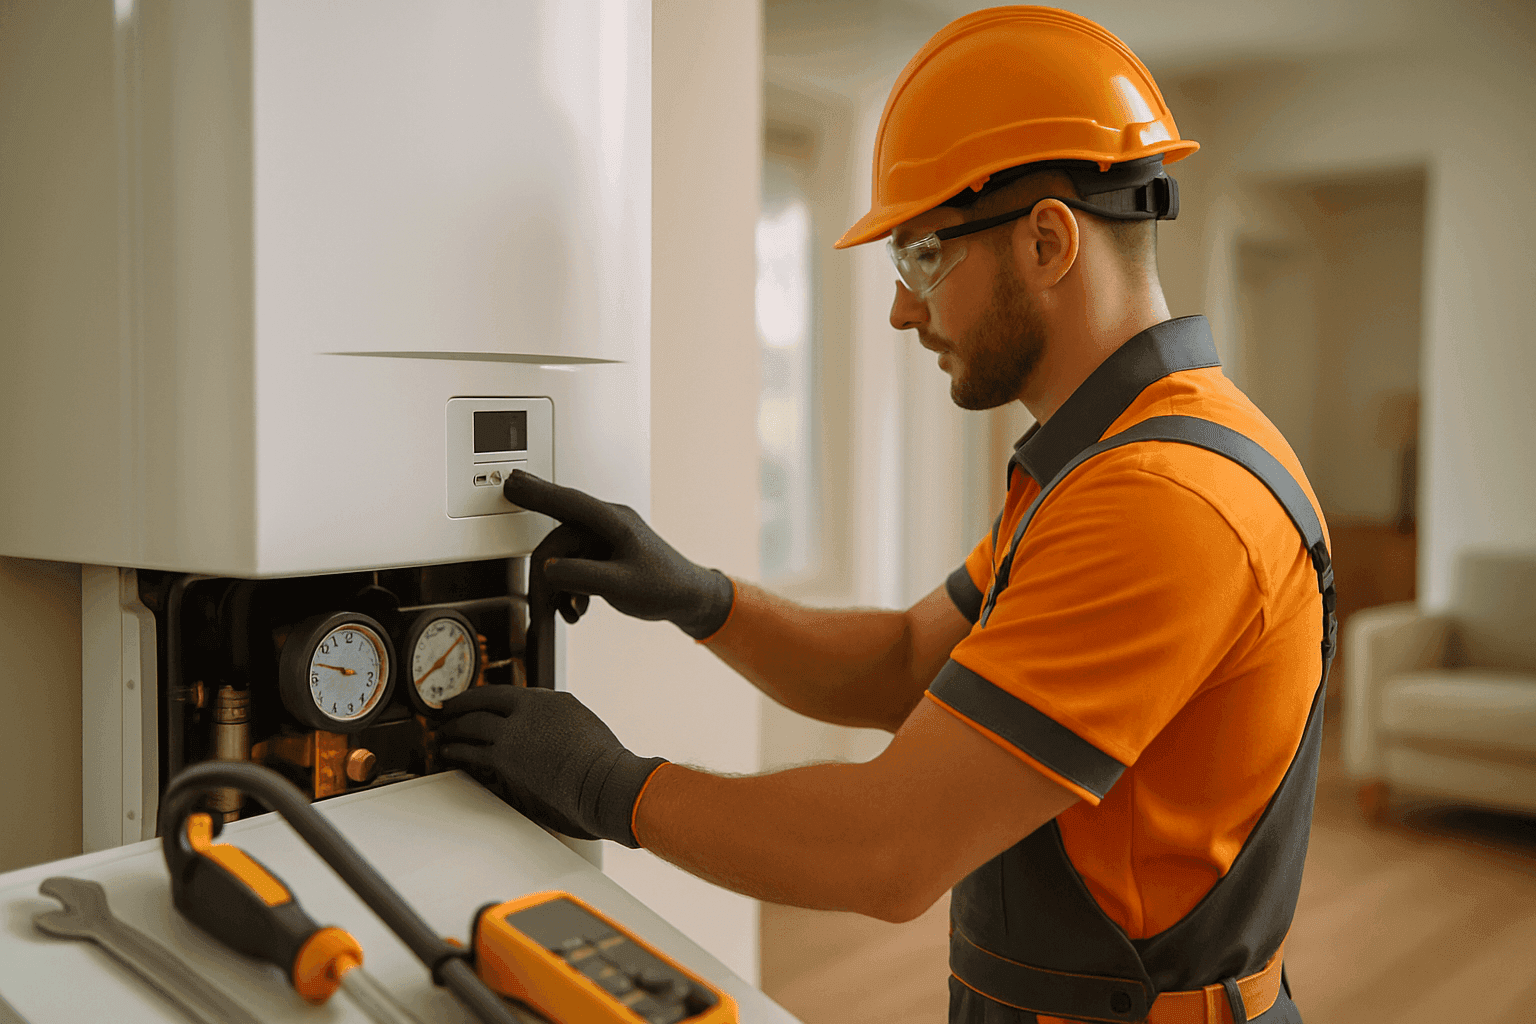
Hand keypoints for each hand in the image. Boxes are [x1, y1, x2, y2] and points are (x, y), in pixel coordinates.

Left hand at [436, 685, 666, 847]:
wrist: (605, 781)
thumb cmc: (603, 764)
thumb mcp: (583, 729)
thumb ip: (558, 725)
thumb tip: (546, 733)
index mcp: (550, 700)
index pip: (507, 693)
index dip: (485, 697)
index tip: (474, 700)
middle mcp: (529, 710)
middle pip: (483, 703)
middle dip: (461, 706)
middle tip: (446, 710)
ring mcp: (515, 732)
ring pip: (472, 725)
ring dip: (453, 729)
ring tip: (442, 732)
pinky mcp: (505, 758)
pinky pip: (472, 751)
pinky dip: (456, 750)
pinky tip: (449, 752)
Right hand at [506, 470, 735, 639]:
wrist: (688, 599)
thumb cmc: (665, 587)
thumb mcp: (621, 585)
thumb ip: (582, 576)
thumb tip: (549, 568)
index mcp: (613, 522)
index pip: (567, 502)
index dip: (537, 492)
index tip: (511, 483)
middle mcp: (606, 526)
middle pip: (558, 540)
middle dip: (546, 575)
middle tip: (540, 605)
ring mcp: (604, 540)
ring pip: (563, 556)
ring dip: (559, 587)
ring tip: (568, 612)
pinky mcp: (603, 555)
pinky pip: (573, 566)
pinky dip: (570, 590)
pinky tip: (578, 608)